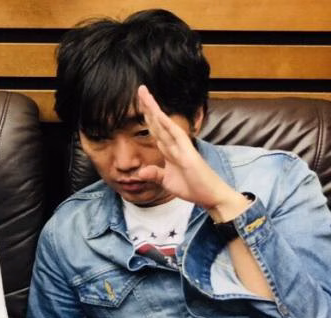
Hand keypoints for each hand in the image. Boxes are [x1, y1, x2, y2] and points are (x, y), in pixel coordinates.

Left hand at [136, 85, 237, 212]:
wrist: (210, 196)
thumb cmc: (193, 187)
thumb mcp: (167, 182)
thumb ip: (154, 174)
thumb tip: (140, 173)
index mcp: (170, 150)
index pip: (156, 130)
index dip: (147, 117)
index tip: (139, 104)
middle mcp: (175, 145)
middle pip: (158, 122)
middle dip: (148, 107)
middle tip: (140, 90)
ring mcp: (182, 148)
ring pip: (165, 124)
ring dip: (154, 110)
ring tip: (145, 94)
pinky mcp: (188, 154)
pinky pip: (177, 137)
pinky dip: (167, 125)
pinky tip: (159, 114)